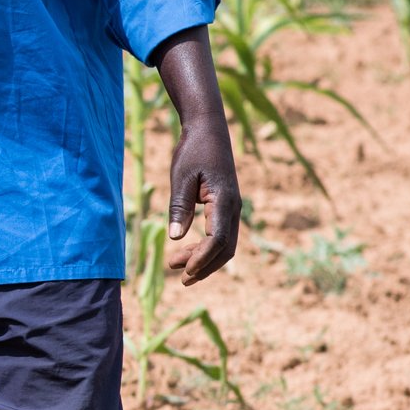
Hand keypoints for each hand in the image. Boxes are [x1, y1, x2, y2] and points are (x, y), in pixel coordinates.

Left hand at [166, 114, 238, 283]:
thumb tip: (175, 238)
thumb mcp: (181, 176)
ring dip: (204, 258)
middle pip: (226, 248)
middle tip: (181, 279)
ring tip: (176, 264)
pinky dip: (205, 246)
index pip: (218, 239)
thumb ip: (179, 207)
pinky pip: (221, 234)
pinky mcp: (226, 206)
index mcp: (224, 200)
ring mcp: (232, 208)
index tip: (185, 272)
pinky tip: (186, 249)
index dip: (202, 258)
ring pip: (225, 244)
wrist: (208, 130)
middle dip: (205, 266)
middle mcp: (234, 207)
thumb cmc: (193, 150)